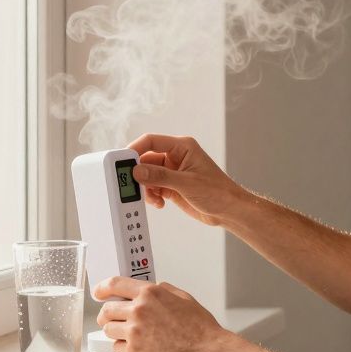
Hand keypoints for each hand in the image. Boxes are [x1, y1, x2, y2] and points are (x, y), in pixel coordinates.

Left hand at [94, 275, 229, 351]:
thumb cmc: (200, 329)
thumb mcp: (184, 298)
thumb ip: (164, 290)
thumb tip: (154, 288)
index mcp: (150, 294)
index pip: (115, 284)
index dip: (102, 288)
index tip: (98, 293)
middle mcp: (139, 310)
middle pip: (106, 310)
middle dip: (106, 315)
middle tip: (111, 320)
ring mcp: (135, 331)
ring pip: (108, 330)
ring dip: (115, 332)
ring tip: (128, 336)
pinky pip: (116, 348)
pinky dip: (123, 349)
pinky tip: (136, 348)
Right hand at [127, 133, 244, 225]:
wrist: (228, 210)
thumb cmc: (217, 191)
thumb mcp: (186, 183)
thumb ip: (160, 177)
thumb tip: (137, 171)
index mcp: (182, 147)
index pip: (151, 141)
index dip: (135, 149)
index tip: (122, 161)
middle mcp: (175, 156)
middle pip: (146, 159)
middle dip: (139, 174)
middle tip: (131, 185)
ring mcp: (172, 172)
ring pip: (147, 175)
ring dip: (146, 188)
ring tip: (154, 198)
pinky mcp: (171, 186)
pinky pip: (152, 187)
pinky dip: (152, 195)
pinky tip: (160, 203)